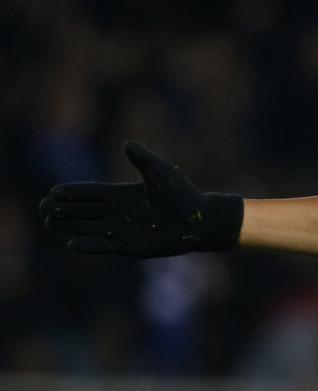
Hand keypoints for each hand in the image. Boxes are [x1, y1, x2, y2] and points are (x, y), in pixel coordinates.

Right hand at [40, 141, 243, 257]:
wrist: (200, 220)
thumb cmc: (183, 194)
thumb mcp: (161, 173)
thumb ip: (143, 159)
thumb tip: (126, 144)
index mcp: (123, 194)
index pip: (91, 193)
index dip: (73, 192)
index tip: (53, 191)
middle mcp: (119, 212)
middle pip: (84, 210)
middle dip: (63, 209)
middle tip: (43, 207)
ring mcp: (124, 230)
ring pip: (89, 227)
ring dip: (69, 226)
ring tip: (49, 222)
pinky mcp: (131, 246)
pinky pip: (105, 246)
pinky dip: (89, 246)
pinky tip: (72, 245)